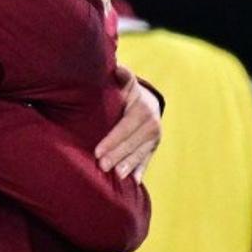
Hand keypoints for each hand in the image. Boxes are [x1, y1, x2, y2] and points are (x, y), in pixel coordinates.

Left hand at [95, 66, 161, 180]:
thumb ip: (122, 77)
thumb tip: (118, 69)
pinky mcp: (154, 147)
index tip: (97, 151)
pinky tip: (134, 183)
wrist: (147, 100)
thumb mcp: (125, 83)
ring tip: (117, 176)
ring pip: (141, 154)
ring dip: (129, 166)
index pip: (125, 127)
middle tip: (102, 166)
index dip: (112, 140)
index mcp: (142, 109)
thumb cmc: (126, 93)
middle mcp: (152, 124)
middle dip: (117, 155)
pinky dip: (140, 171)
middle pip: (133, 143)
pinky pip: (147, 160)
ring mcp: (155, 138)